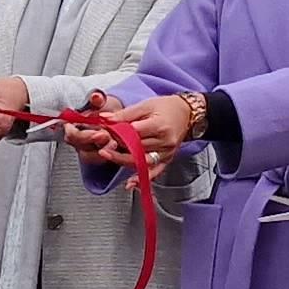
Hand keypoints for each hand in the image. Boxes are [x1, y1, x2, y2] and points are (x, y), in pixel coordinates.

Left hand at [70, 89, 201, 165]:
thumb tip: (106, 119)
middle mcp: (164, 142)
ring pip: (141, 161)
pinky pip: (154, 172)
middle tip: (102, 146)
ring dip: (122, 160)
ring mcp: (166, 153)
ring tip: (107, 156)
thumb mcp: (146, 105)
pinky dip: (141, 178)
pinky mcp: (166, 160)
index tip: (105, 132)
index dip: (118, 133)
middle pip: (136, 148)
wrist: (187, 114)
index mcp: (159, 126)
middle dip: (117, 147)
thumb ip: (125, 113)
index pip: (134, 133)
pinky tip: (131, 183)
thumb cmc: (166, 107)